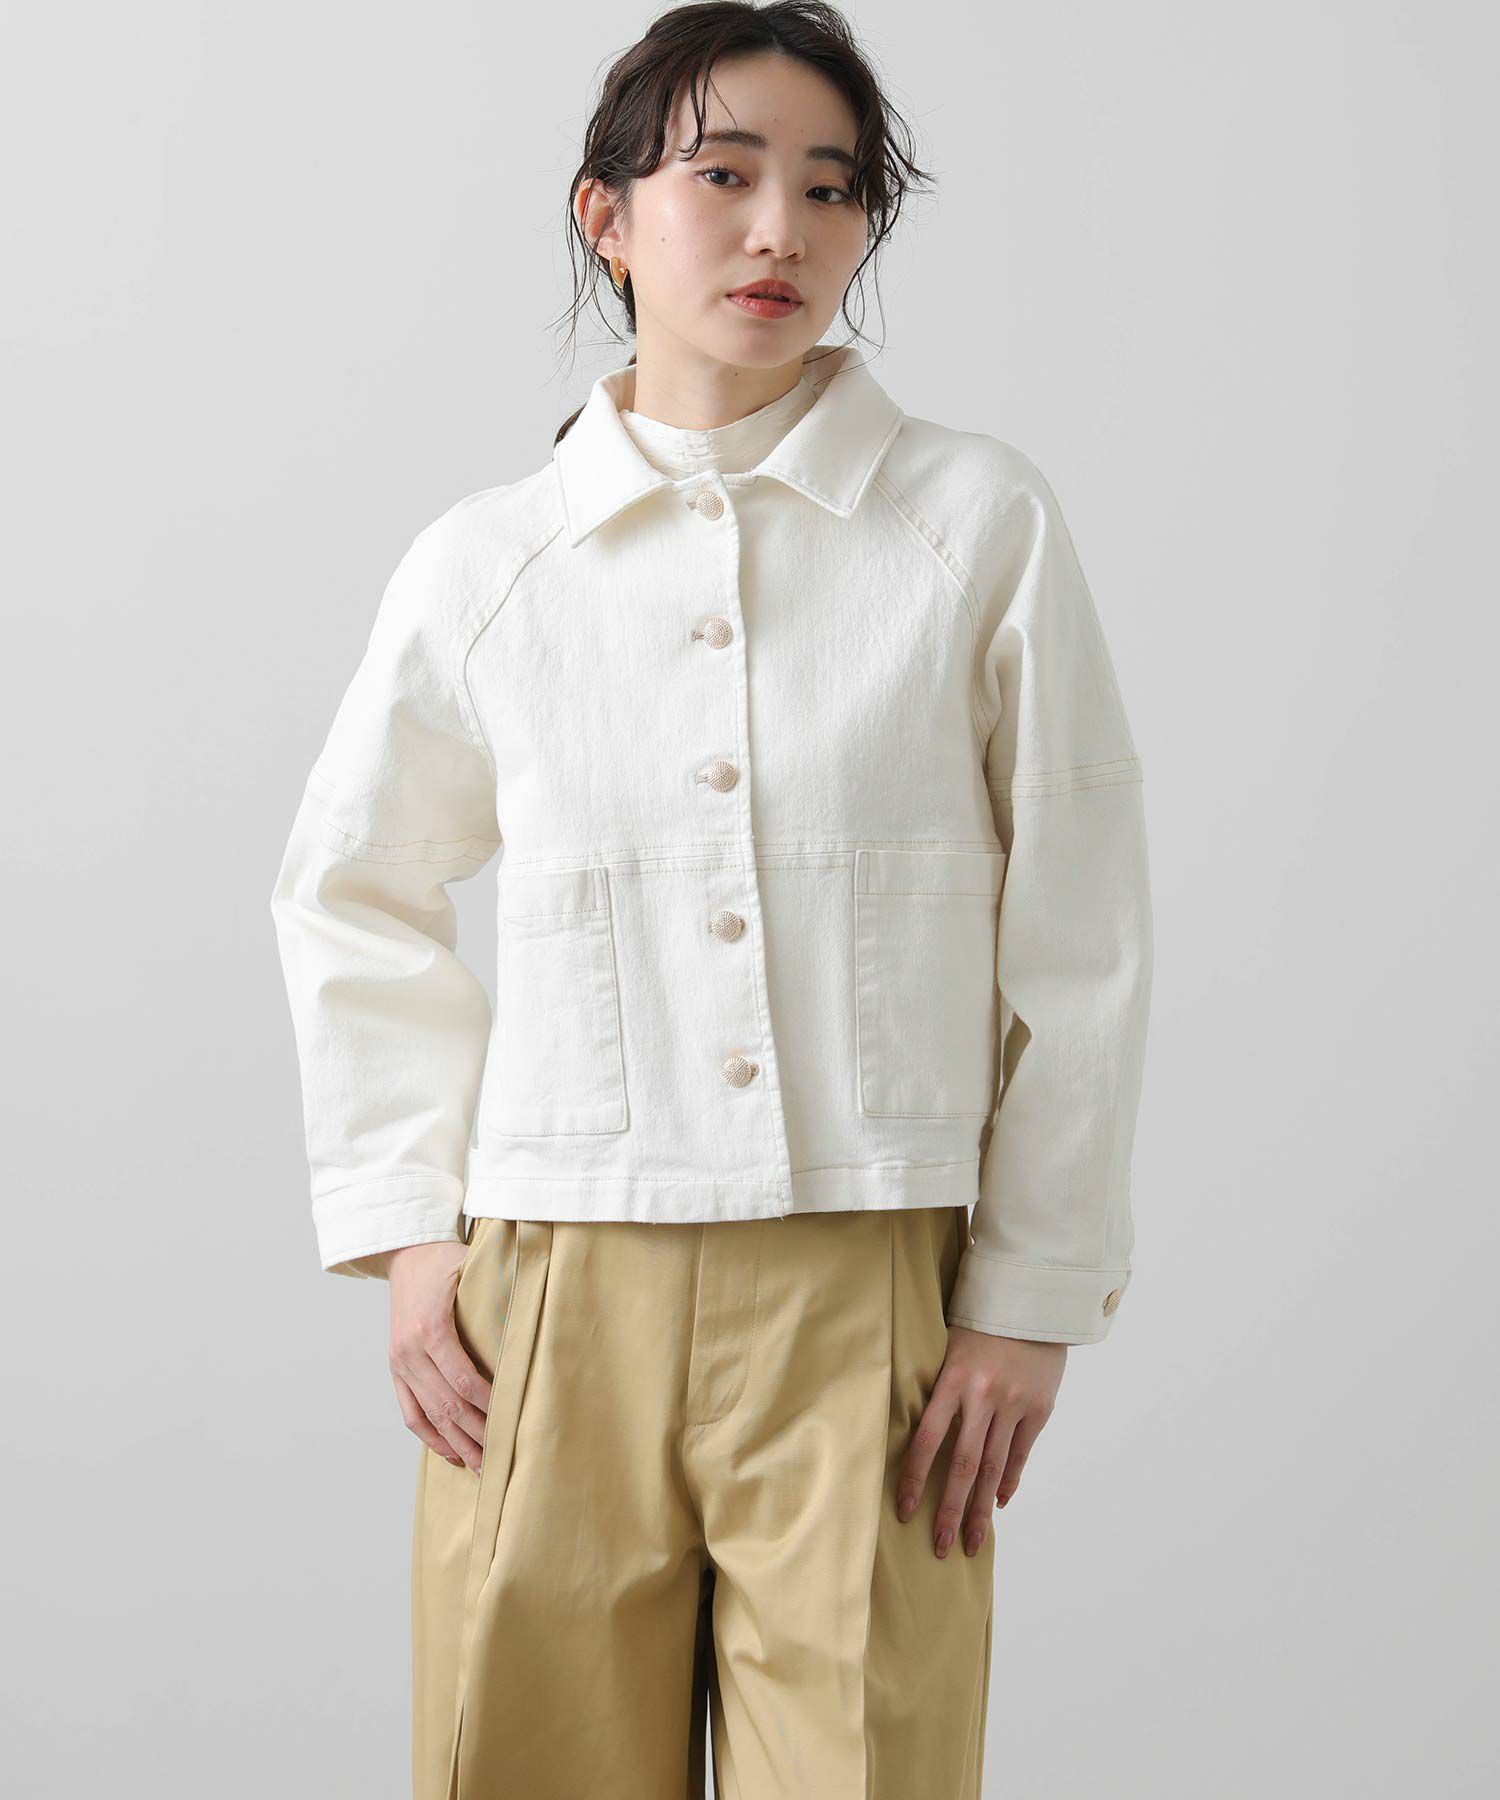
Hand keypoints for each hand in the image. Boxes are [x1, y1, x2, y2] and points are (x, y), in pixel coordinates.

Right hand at [375, 1240, 492, 1474]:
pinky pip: (410, 1412)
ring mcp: (399, 1362)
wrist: (405, 1253)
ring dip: (456, 1444)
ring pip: (429, 1415)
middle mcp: (409, 1350)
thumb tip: (539, 1312)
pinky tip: (451, 1452)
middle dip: (477, 1434)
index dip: (488, 1405)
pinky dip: (430, 1436)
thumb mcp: (472, 1268)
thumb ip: (499, 1291)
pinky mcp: (395, 1369)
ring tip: (483, 1467)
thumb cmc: (445, 1259)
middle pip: (447, 1405)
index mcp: (430, 1328)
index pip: (463, 1379)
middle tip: (503, 1457)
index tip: (512, 1421)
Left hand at [896, 1326, 1066, 1557]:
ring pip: (993, 1466)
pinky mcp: (1039, 1407)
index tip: (904, 1511)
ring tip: (972, 1542)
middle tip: (940, 1546)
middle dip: (950, 1510)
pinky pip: (1020, 1452)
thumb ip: (939, 1390)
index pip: (926, 1439)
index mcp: (953, 1380)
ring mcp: (1013, 1403)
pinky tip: (998, 1503)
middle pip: (962, 1464)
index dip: (914, 1478)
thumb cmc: (980, 1325)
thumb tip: (919, 1436)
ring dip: (981, 1508)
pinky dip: (1008, 1480)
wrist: (1032, 1301)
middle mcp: (982, 1396)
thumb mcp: (949, 1348)